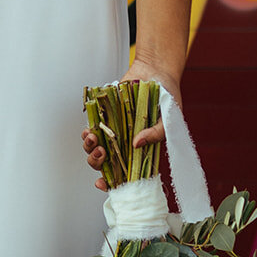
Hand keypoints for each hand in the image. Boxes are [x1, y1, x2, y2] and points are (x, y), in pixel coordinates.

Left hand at [80, 60, 181, 191]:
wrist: (156, 71)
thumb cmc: (167, 99)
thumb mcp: (168, 120)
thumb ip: (156, 134)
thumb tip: (136, 144)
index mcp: (141, 152)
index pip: (125, 175)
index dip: (112, 183)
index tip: (103, 185)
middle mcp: (125, 144)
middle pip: (105, 164)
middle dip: (97, 162)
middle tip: (102, 153)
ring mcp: (114, 130)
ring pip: (96, 147)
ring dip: (90, 147)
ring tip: (93, 138)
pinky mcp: (106, 116)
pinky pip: (92, 127)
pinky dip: (88, 131)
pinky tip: (89, 129)